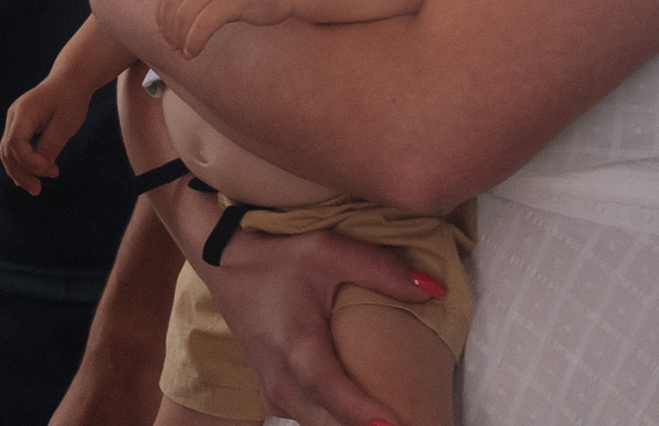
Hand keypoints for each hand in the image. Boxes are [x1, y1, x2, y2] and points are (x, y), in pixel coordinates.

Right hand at [1, 73, 93, 194]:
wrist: (71, 79)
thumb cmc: (70, 99)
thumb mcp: (65, 124)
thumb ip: (50, 146)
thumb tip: (40, 169)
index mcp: (24, 112)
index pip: (15, 142)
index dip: (28, 161)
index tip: (49, 170)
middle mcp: (14, 116)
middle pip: (7, 150)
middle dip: (21, 172)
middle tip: (38, 190)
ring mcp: (15, 121)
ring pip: (8, 152)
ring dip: (20, 171)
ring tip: (35, 188)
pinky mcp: (21, 126)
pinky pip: (15, 148)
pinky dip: (21, 164)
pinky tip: (32, 177)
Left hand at [157, 0, 298, 57]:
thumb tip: (169, 21)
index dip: (161, 13)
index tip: (165, 32)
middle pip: (173, 3)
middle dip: (168, 28)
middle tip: (172, 46)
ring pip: (185, 15)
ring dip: (180, 38)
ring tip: (183, 51)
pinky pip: (202, 26)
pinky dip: (194, 42)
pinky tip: (193, 52)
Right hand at [197, 222, 441, 425]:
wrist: (224, 264)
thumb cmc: (276, 257)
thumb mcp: (327, 250)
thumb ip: (380, 269)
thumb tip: (434, 289)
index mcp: (295, 345)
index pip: (331, 392)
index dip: (363, 415)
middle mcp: (280, 380)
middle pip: (329, 424)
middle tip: (412, 420)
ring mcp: (273, 393)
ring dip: (351, 425)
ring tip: (393, 419)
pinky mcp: (274, 396)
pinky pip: (311, 421)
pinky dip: (337, 422)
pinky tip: (365, 414)